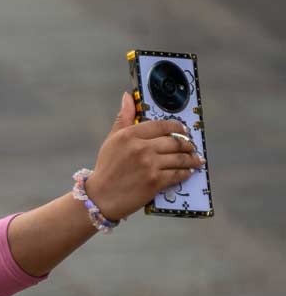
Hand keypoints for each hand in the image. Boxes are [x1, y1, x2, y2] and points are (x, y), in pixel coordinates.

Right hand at [85, 92, 203, 221]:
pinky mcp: (155, 181)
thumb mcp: (112, 141)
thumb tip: (127, 97)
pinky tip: (188, 172)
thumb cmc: (106, 169)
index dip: (178, 128)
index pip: (162, 126)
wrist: (99, 199)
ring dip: (191, 159)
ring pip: (179, 158)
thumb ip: (124, 119)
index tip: (184, 132)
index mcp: (130, 135)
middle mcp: (141, 148)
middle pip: (175, 142)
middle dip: (187, 145)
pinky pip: (177, 174)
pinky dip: (185, 173)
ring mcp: (149, 165)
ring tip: (195, 160)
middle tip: (192, 147)